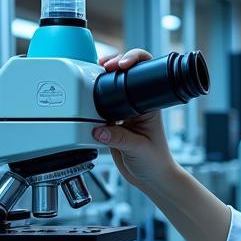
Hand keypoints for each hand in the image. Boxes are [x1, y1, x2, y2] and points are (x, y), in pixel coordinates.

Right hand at [93, 49, 178, 194]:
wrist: (150, 179)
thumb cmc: (155, 162)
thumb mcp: (138, 148)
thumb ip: (118, 138)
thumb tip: (98, 129)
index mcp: (150, 104)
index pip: (144, 72)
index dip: (132, 60)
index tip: (120, 65)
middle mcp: (137, 105)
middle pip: (124, 75)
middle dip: (112, 64)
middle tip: (102, 66)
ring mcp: (124, 113)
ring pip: (109, 90)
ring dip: (99, 82)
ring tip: (89, 79)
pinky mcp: (111, 124)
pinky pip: (98, 109)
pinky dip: (90, 103)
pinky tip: (84, 102)